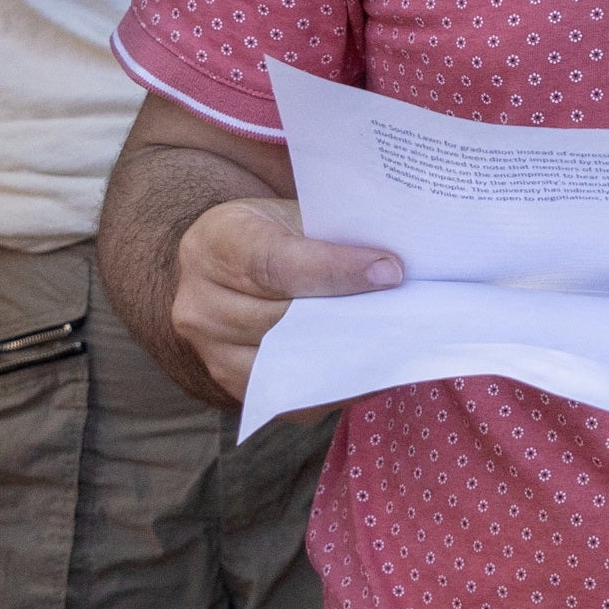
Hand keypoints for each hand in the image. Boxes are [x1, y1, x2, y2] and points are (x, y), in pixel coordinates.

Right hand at [160, 194, 399, 401]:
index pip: (276, 263)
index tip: (390, 272)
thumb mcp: (291, 215)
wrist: (224, 268)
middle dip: (350, 314)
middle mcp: (200, 302)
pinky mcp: (234, 387)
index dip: (336, 270)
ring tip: (398, 340)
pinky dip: (337, 381)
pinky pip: (292, 394)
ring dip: (347, 353)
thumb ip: (331, 235)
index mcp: (214, 244)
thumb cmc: (270, 234)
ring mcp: (211, 352)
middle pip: (283, 319)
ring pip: (289, 361)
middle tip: (408, 311)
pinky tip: (375, 366)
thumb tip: (393, 266)